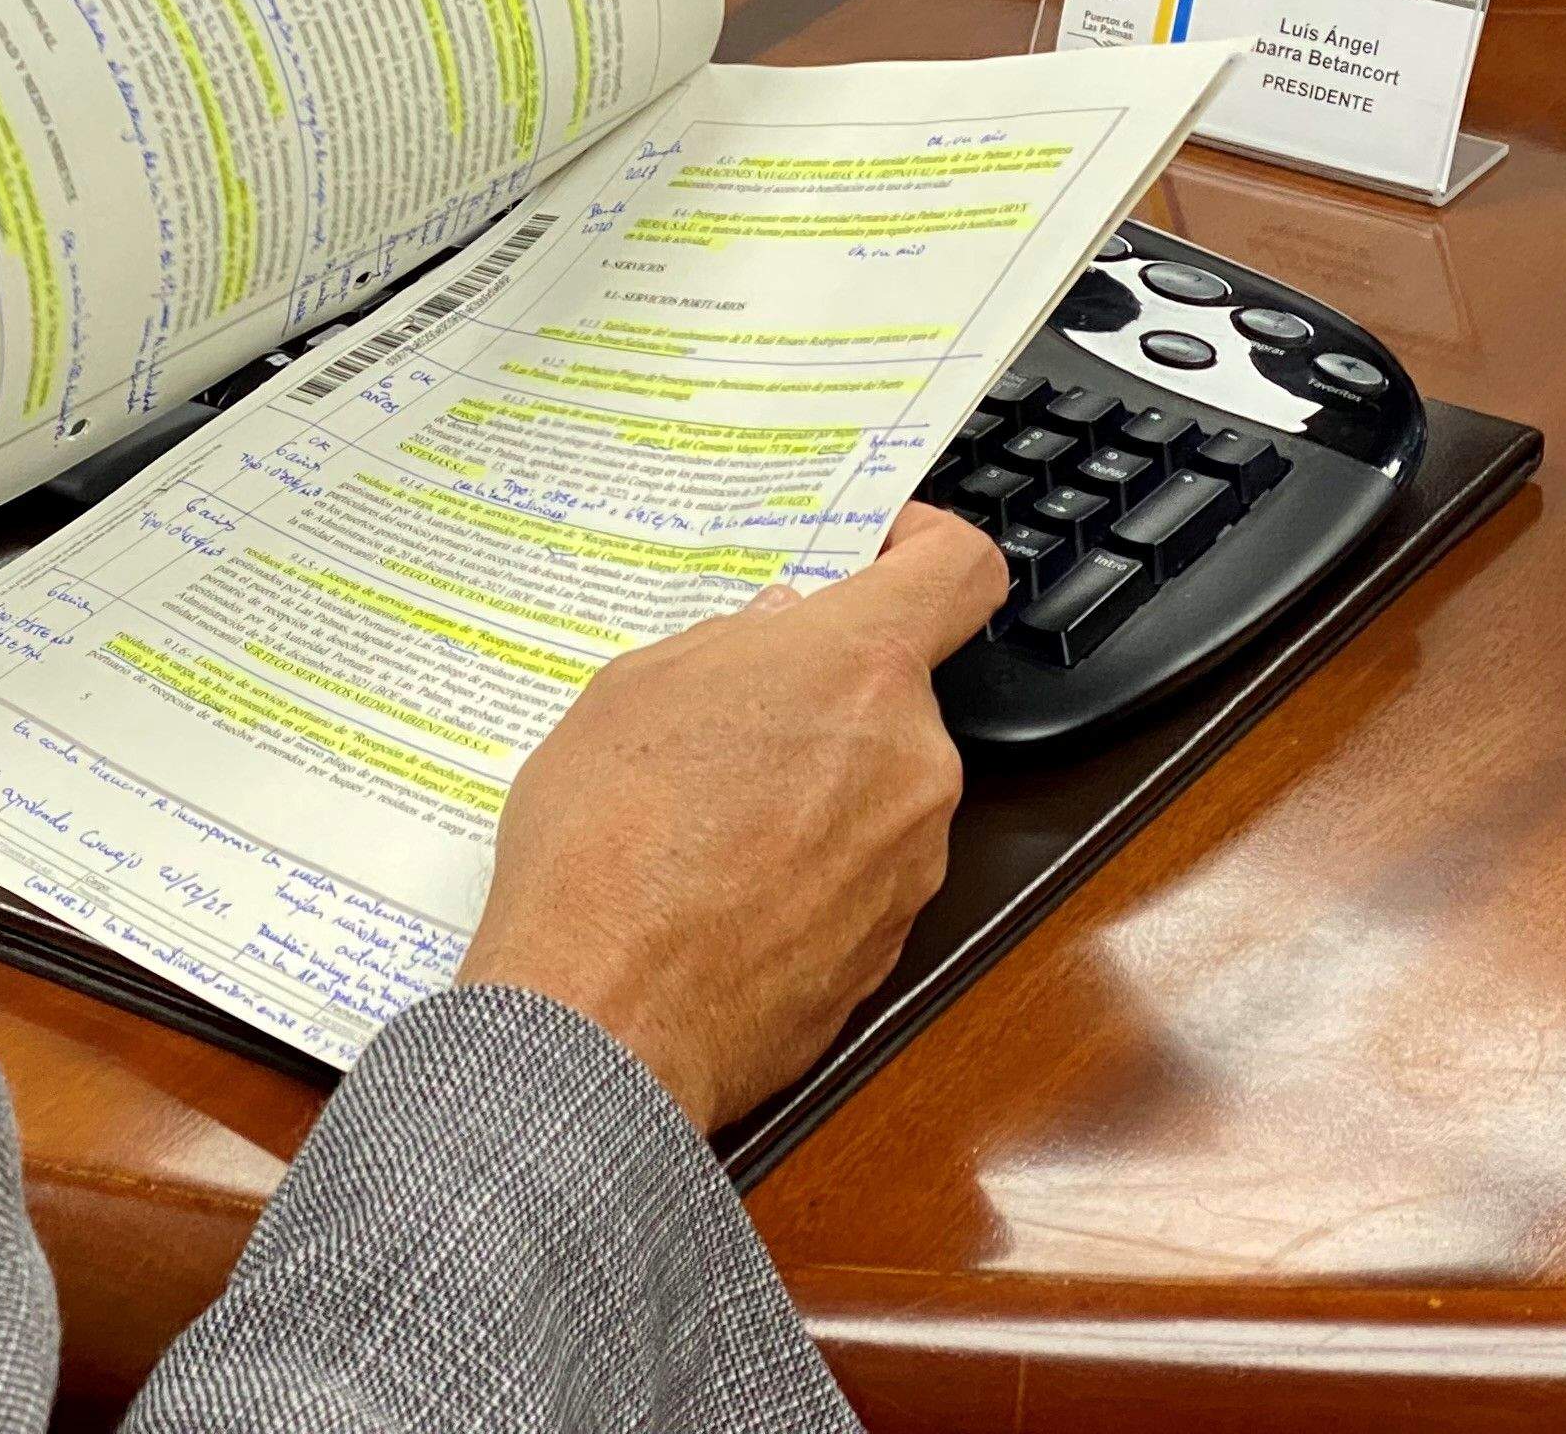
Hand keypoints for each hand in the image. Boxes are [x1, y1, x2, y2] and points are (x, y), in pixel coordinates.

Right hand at [459, 503, 1007, 1132]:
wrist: (605, 1019)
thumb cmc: (605, 846)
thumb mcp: (632, 690)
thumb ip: (727, 647)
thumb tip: (774, 637)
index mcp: (857, 666)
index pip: (961, 571)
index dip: (930, 546)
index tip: (887, 550)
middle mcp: (911, 759)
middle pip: (895, 693)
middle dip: (822, 694)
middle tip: (727, 715)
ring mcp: (910, 862)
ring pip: (877, 786)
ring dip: (813, 784)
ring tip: (703, 816)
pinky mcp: (890, 947)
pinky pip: (861, 874)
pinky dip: (808, 868)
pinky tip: (719, 887)